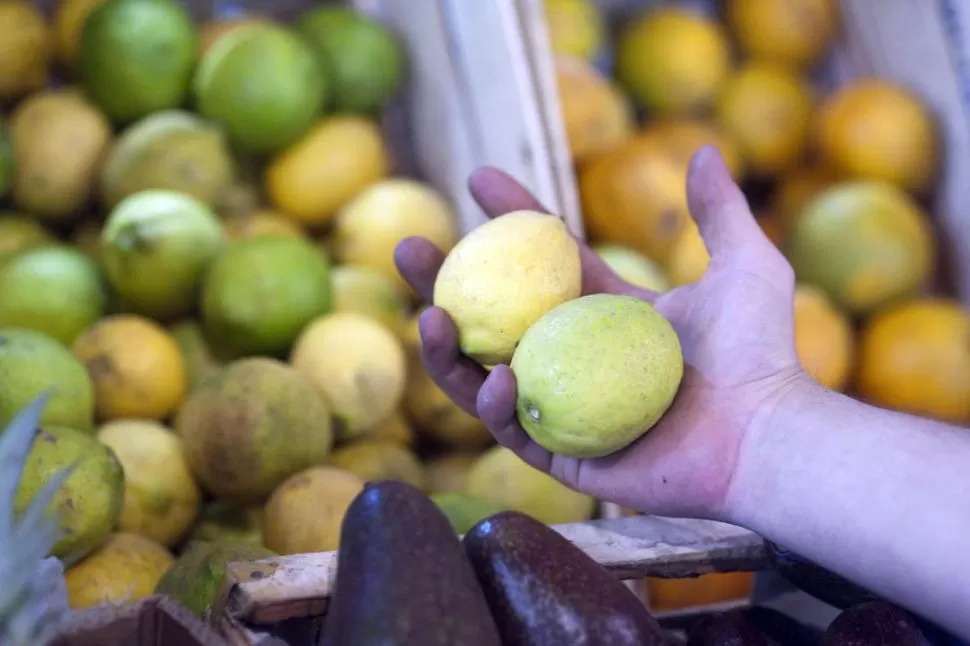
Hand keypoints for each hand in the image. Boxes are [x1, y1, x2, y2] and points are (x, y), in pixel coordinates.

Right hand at [395, 147, 808, 520]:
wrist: (764, 436)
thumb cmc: (758, 355)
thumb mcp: (743, 266)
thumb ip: (718, 211)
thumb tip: (702, 149)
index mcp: (604, 313)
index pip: (543, 262)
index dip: (510, 217)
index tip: (479, 178)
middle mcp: (574, 356)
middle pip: (492, 316)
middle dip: (444, 283)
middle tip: (408, 248)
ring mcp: (563, 404)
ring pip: (482, 374)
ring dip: (445, 349)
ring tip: (429, 315)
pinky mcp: (563, 452)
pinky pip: (512, 427)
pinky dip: (494, 403)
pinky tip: (496, 377)